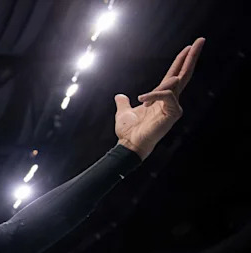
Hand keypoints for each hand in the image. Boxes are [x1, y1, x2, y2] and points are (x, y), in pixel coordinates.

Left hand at [114, 37, 203, 159]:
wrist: (129, 144)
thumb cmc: (128, 132)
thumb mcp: (124, 112)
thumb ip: (123, 103)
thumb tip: (119, 96)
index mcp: (161, 98)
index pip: (174, 75)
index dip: (181, 61)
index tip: (188, 47)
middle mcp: (171, 100)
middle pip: (184, 74)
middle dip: (191, 57)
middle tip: (200, 39)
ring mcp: (174, 107)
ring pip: (172, 84)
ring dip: (158, 89)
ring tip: (144, 104)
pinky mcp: (174, 113)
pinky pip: (167, 95)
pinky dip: (154, 95)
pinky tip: (142, 101)